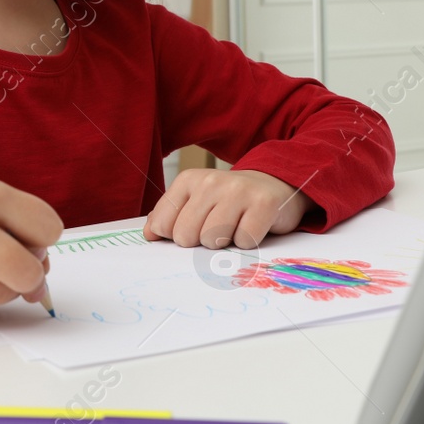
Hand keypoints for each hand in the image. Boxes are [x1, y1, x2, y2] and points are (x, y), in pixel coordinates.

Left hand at [142, 168, 308, 249]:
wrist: (274, 185)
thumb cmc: (229, 201)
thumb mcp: (195, 201)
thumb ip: (169, 217)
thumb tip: (149, 235)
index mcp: (188, 180)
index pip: (163, 225)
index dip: (177, 236)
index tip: (193, 227)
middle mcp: (211, 182)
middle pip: (186, 236)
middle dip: (201, 241)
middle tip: (217, 228)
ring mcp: (238, 191)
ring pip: (213, 240)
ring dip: (224, 243)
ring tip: (235, 226)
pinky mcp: (264, 204)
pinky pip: (243, 241)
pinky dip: (247, 243)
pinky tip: (252, 226)